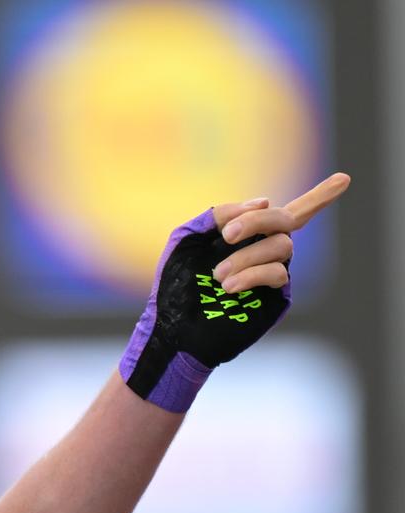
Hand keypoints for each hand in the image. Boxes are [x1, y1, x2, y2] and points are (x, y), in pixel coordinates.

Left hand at [120, 172, 349, 412]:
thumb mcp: (186, 240)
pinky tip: (229, 287)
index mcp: (246, 236)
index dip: (319, 198)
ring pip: (282, 246)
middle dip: (256, 222)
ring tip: (218, 276)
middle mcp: (265, 252)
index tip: (344, 180)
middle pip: (284, 219)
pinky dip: (253, 274)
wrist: (171, 330)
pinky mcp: (275, 298)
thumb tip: (262, 203)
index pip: (287, 213)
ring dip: (247, 256)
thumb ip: (216, 215)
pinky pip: (278, 273)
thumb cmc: (173, 286)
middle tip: (227, 235)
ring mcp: (272, 274)